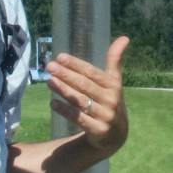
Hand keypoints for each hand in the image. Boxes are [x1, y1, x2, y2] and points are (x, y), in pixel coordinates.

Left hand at [48, 35, 129, 153]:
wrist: (116, 135)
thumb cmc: (110, 102)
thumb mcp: (114, 82)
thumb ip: (115, 61)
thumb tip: (124, 38)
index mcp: (113, 85)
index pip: (92, 72)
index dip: (76, 64)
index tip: (60, 56)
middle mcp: (110, 99)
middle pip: (85, 85)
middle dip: (66, 75)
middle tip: (50, 66)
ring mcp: (105, 115)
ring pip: (80, 101)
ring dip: (64, 90)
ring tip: (49, 81)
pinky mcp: (98, 130)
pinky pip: (78, 118)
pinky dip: (65, 110)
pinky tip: (52, 102)